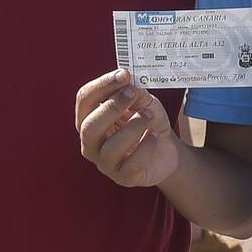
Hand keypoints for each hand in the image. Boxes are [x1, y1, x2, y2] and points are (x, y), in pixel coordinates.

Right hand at [75, 69, 180, 187]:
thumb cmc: (147, 122)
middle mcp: (91, 142)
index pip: (84, 100)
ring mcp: (105, 162)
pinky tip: (154, 137)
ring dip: (132, 128)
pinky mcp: (123, 178)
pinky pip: (130, 165)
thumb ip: (136, 93)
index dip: (102, 85)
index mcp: (89, 118)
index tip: (123, 74)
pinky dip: (144, 148)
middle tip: (133, 93)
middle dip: (111, 107)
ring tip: (149, 116)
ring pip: (109, 148)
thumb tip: (129, 83)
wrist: (166, 150)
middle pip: (88, 126)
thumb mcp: (144, 102)